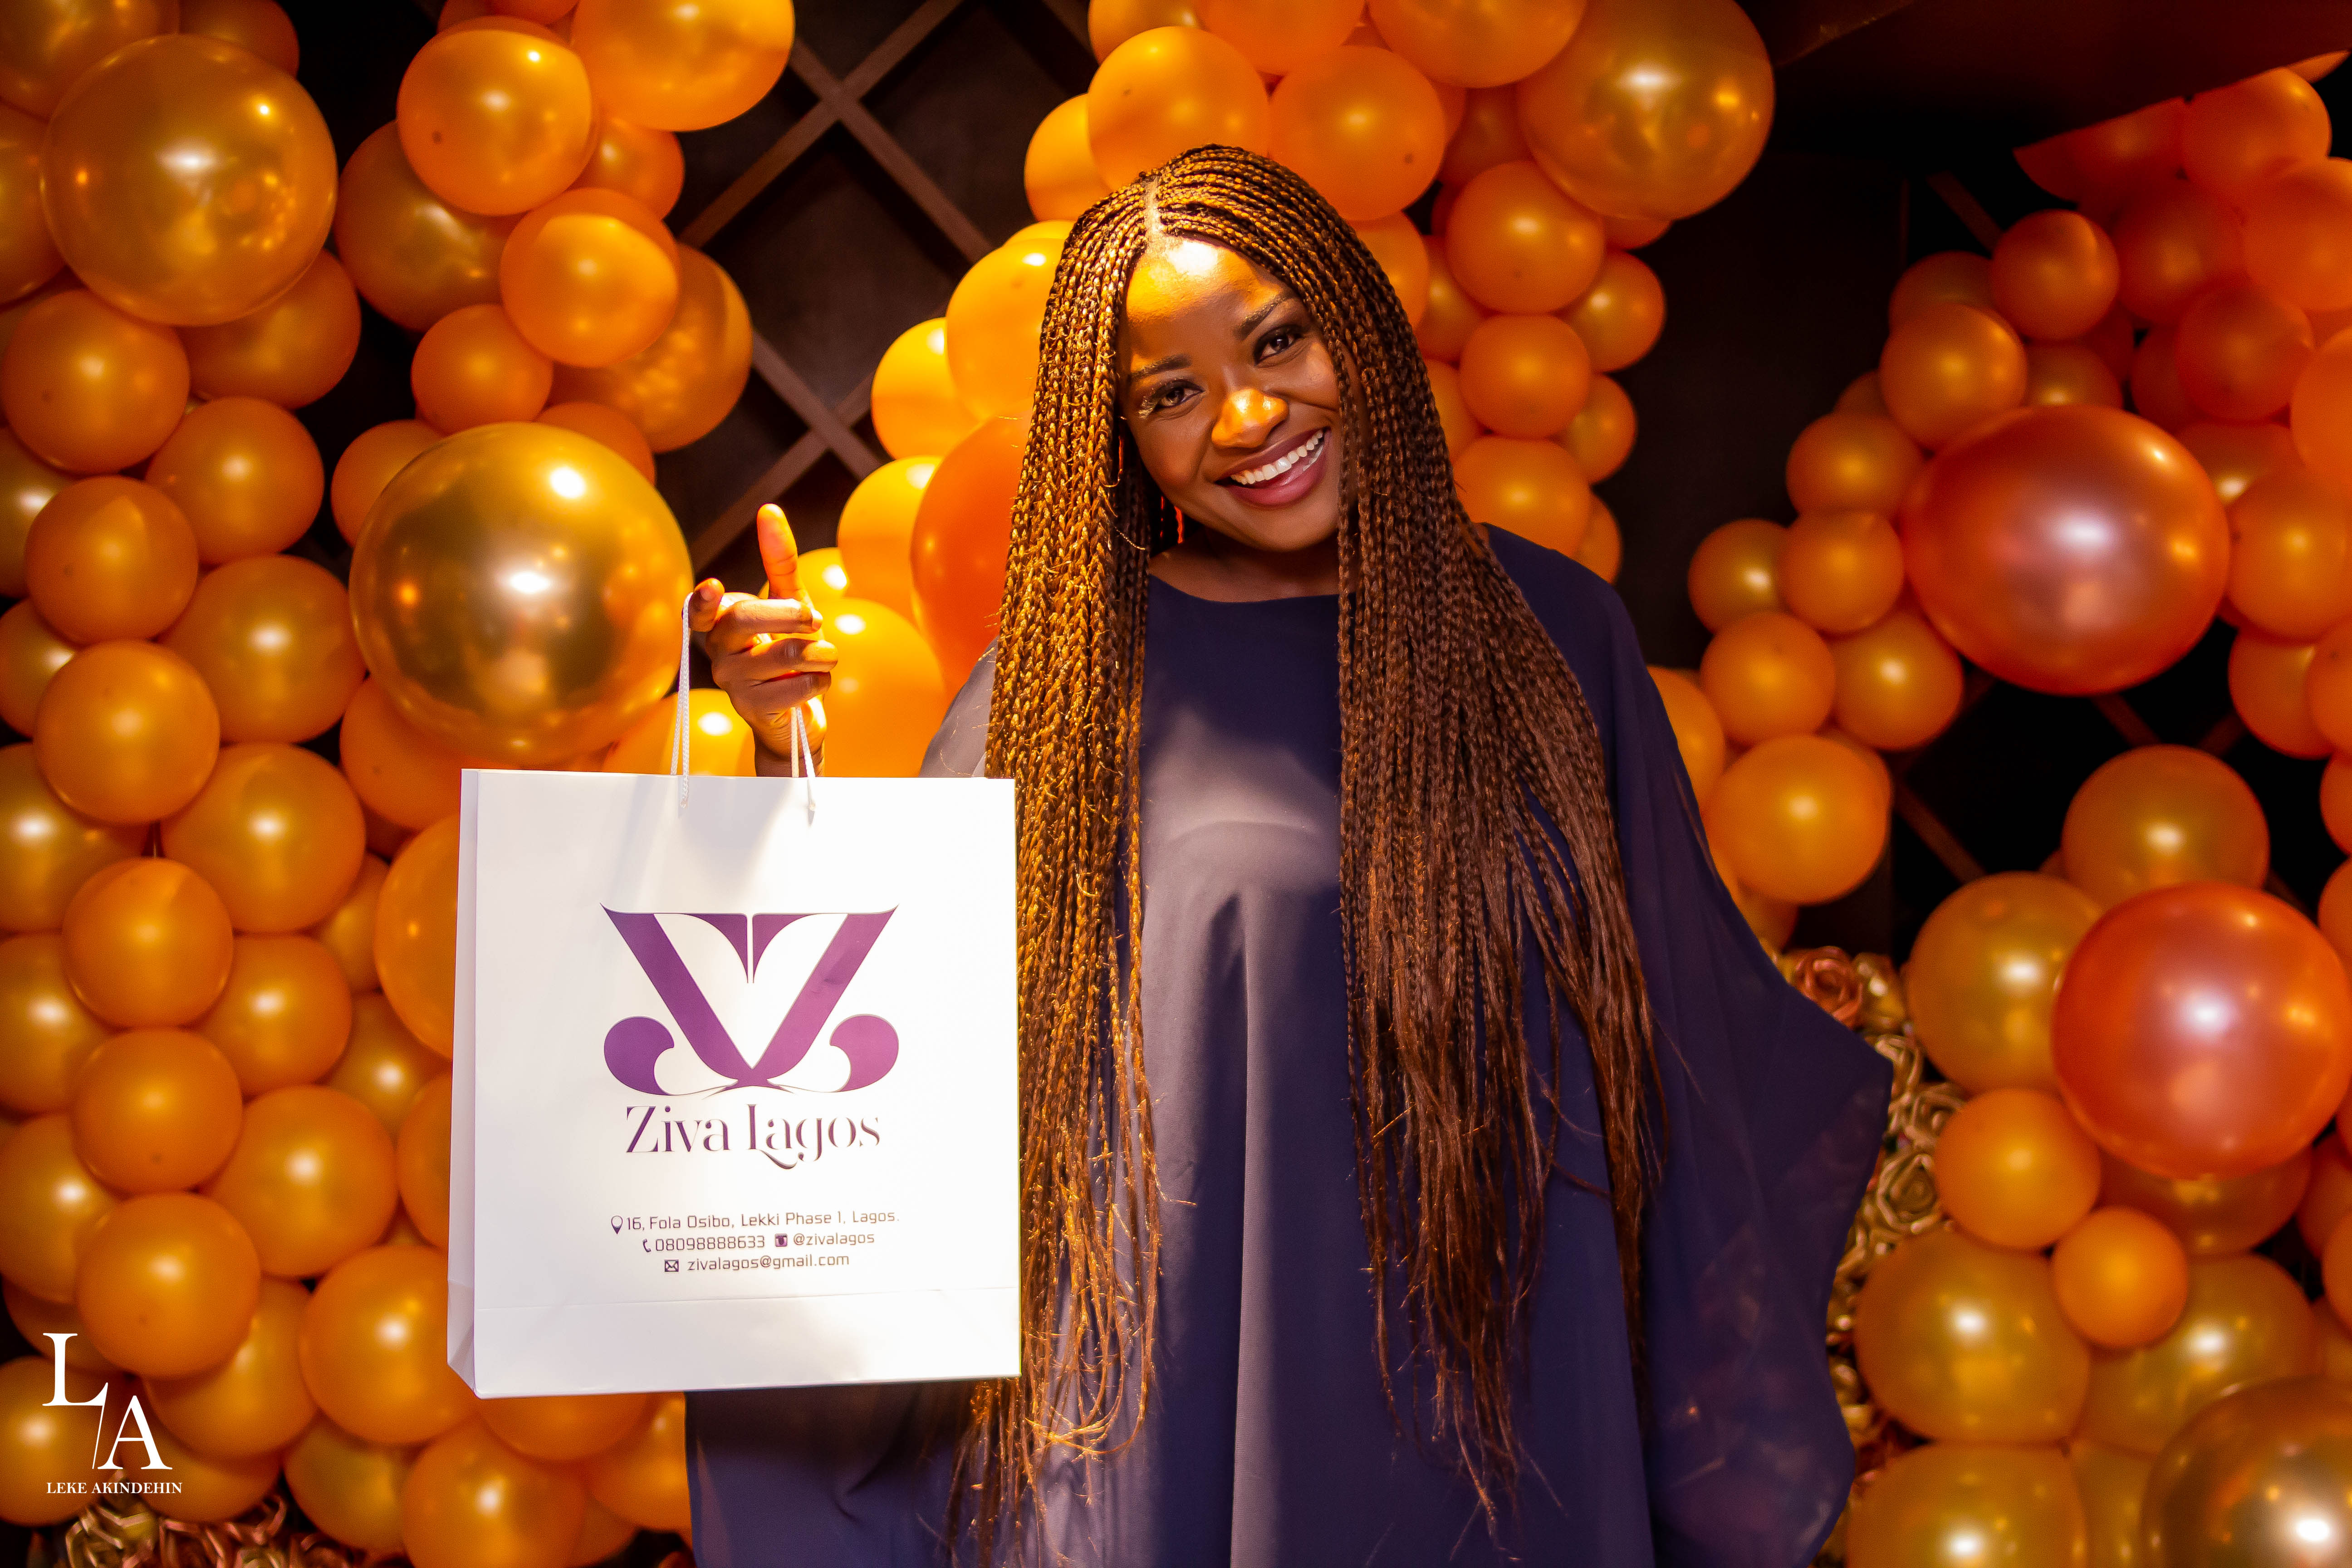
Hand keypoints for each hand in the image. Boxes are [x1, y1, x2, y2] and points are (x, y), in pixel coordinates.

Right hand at [688, 505, 836, 773]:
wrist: (797, 714)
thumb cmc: (791, 652)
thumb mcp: (791, 604)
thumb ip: (779, 561)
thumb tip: (768, 509)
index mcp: (721, 625)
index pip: (700, 612)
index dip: (703, 601)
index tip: (713, 587)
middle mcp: (718, 653)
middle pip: (745, 620)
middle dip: (790, 614)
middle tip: (816, 620)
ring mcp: (732, 683)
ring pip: (783, 654)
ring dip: (819, 652)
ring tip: (826, 656)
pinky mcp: (753, 710)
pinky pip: (795, 687)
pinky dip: (819, 681)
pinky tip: (816, 682)